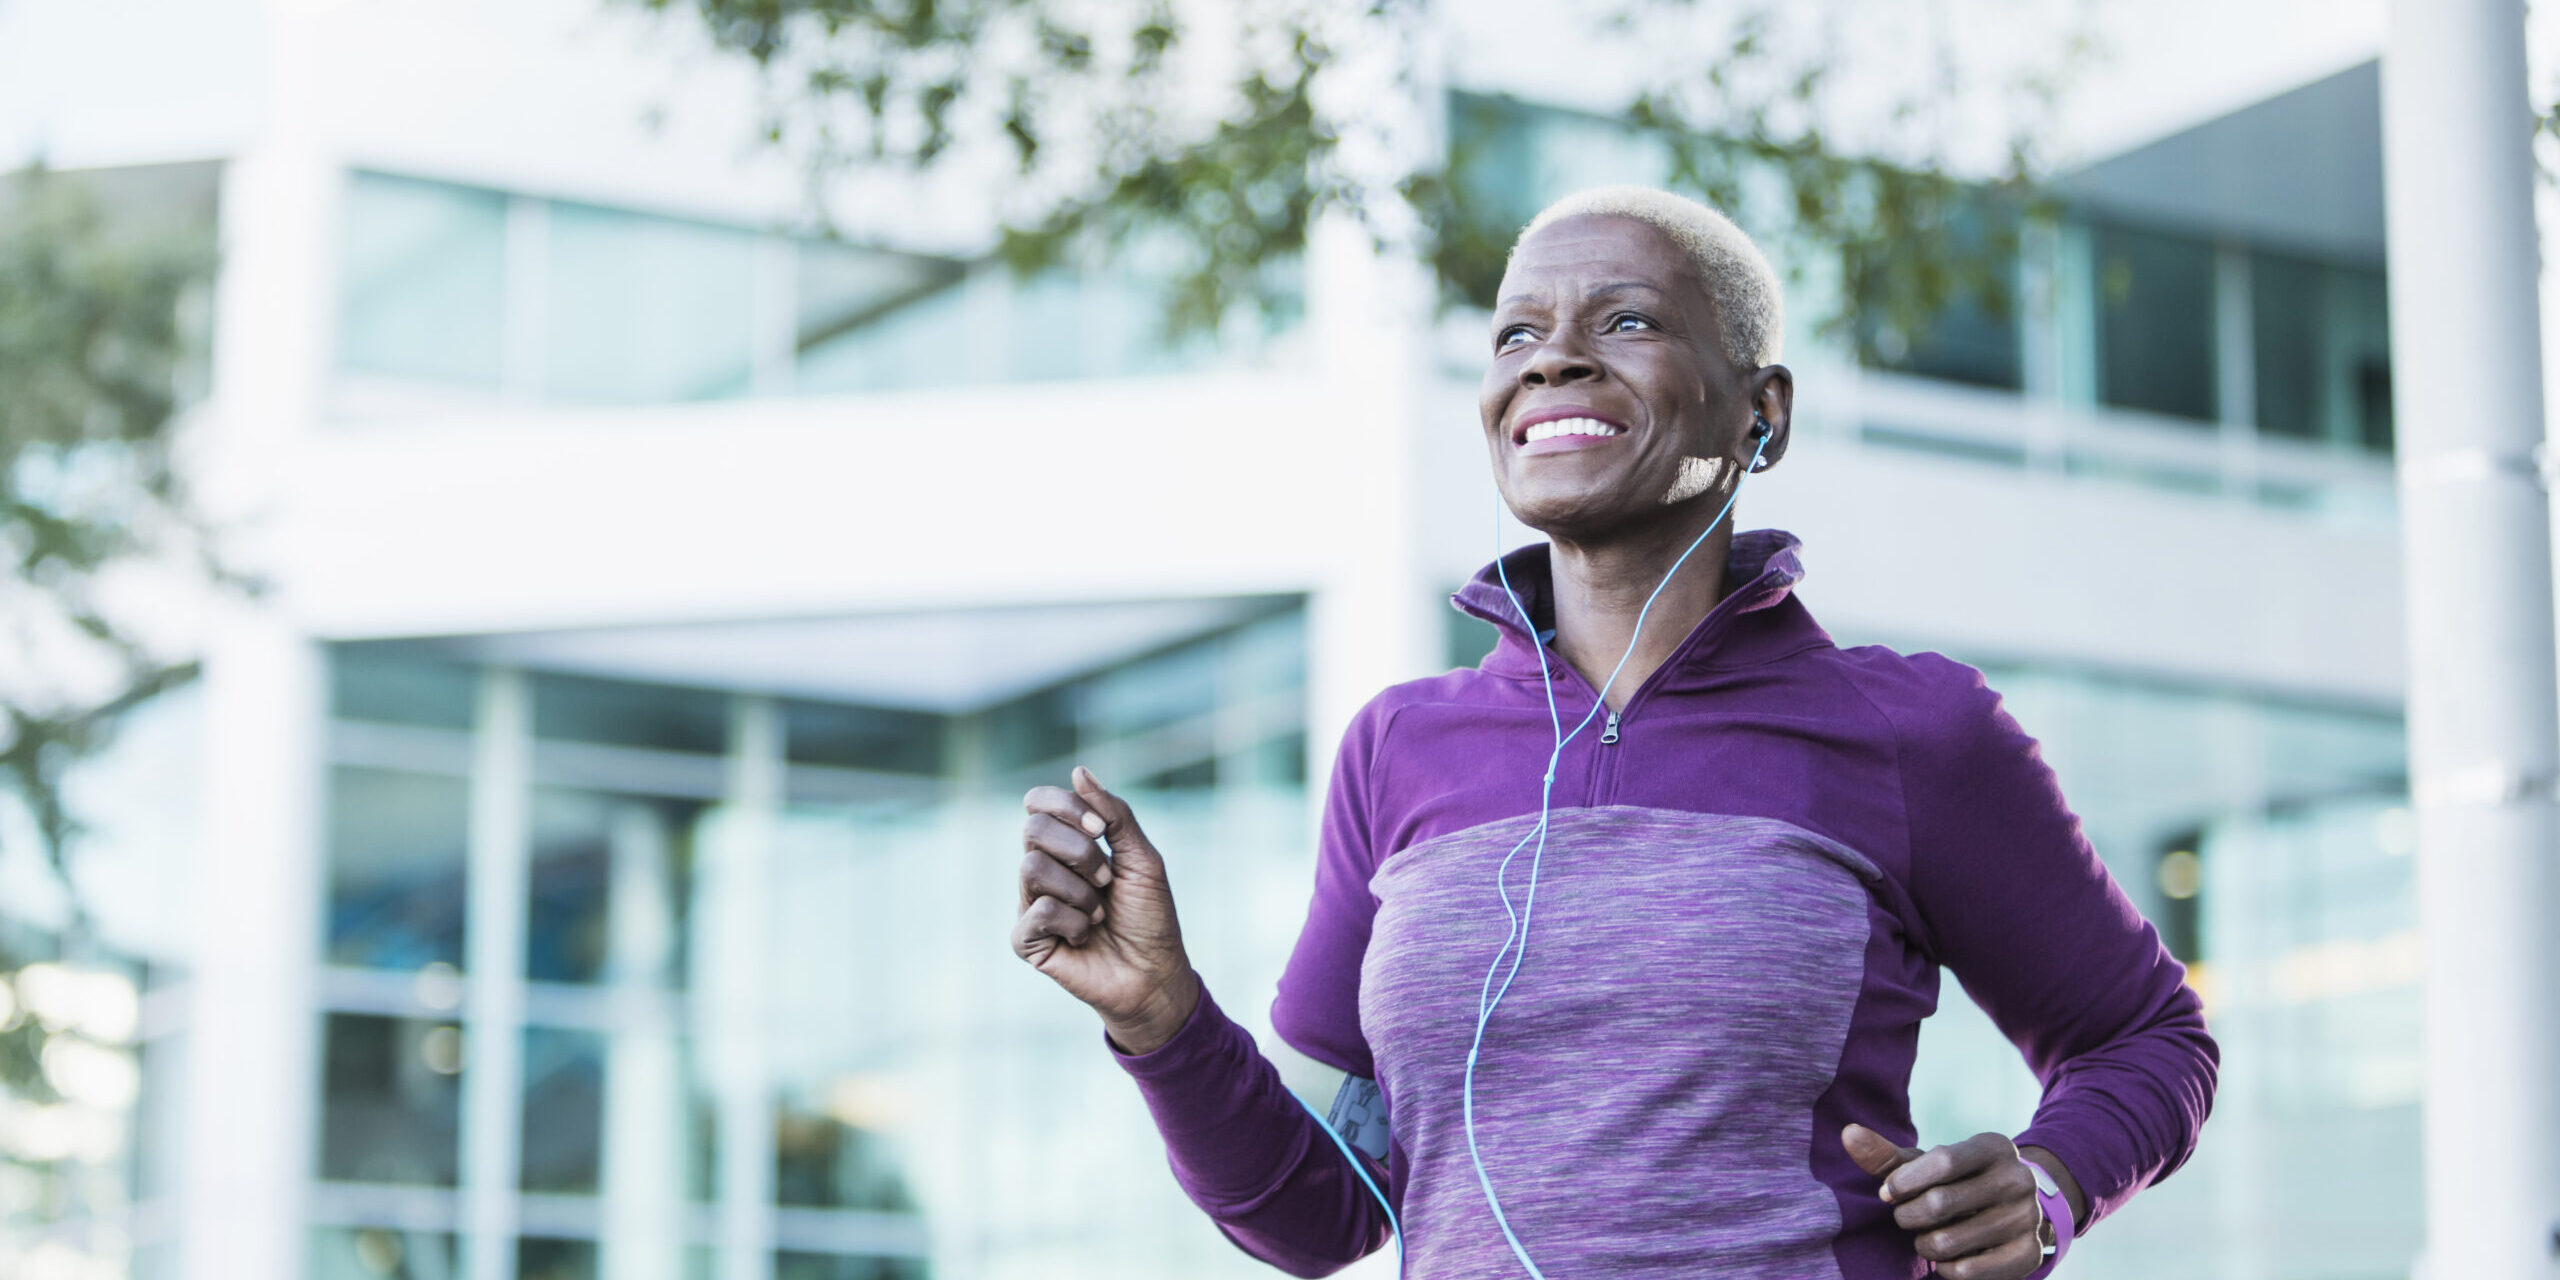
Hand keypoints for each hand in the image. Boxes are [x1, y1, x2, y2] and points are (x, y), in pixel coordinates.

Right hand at [1012, 767, 1200, 1053]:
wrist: (1155, 973)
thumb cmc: (1150, 916)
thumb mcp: (1141, 857)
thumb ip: (1113, 814)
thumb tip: (1078, 770)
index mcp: (1065, 845)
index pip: (1038, 802)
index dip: (1065, 806)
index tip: (1100, 829)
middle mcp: (1042, 869)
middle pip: (1032, 829)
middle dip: (1080, 851)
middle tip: (1106, 879)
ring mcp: (1029, 904)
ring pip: (1031, 868)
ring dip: (1080, 891)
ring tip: (1100, 912)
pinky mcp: (1025, 940)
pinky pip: (1036, 911)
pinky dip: (1073, 921)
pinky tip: (1086, 936)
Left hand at [1843, 1125, 2048, 1278]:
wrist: (2009, 1213)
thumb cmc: (1954, 1182)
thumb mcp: (1927, 1164)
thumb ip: (1886, 1155)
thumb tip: (1848, 1133)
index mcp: (1994, 1146)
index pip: (1942, 1161)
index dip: (1904, 1181)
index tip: (1887, 1193)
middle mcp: (2018, 1179)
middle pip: (1941, 1203)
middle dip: (1907, 1215)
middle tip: (1905, 1217)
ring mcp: (2026, 1219)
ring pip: (1948, 1242)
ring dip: (1922, 1244)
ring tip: (1925, 1236)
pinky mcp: (2027, 1255)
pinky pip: (1965, 1271)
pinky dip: (1943, 1268)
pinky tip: (1945, 1257)